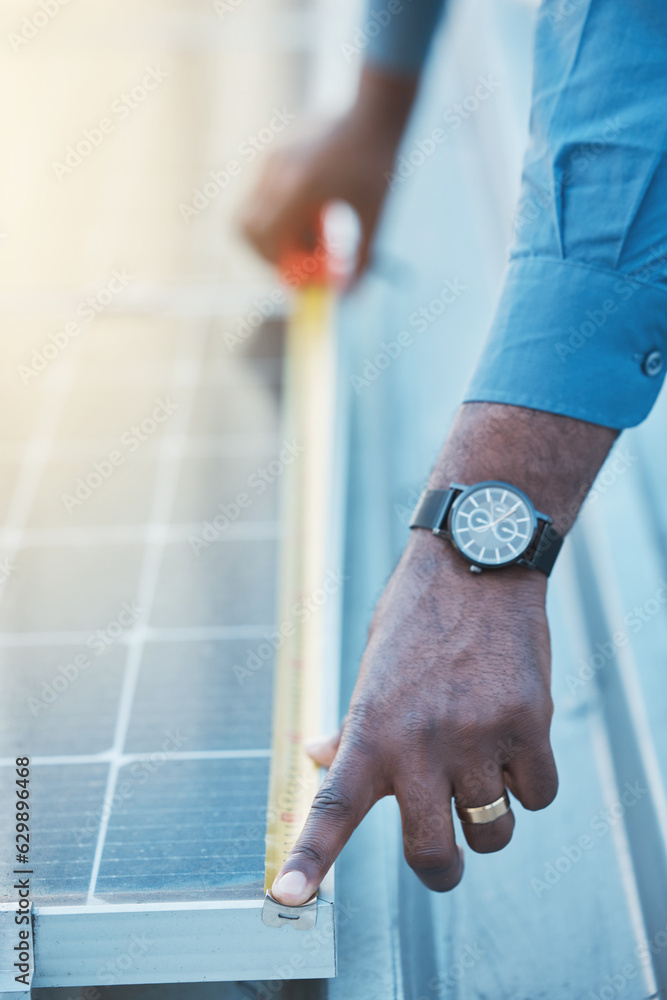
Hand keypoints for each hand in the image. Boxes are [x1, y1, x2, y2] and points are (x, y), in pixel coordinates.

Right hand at [240, 67, 416, 276]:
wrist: (377, 109)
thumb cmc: (379, 163)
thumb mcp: (374, 218)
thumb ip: (359, 261)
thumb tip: (345, 296)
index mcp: (300, 186)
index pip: (267, 240)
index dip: (280, 267)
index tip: (304, 279)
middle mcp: (277, 171)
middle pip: (247, 229)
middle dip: (269, 254)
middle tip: (298, 265)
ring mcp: (271, 158)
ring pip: (254, 212)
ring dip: (278, 232)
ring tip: (318, 229)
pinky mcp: (273, 151)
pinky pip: (264, 194)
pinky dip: (282, 212)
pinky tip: (317, 207)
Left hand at [270, 529, 557, 902]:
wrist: (477, 563)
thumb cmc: (418, 618)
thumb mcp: (372, 670)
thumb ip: (352, 727)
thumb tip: (318, 759)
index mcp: (370, 729)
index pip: (333, 807)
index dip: (311, 859)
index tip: (288, 897)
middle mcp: (420, 740)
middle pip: (433, 855)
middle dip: (443, 870)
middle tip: (448, 858)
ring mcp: (477, 734)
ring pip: (494, 831)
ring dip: (491, 816)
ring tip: (485, 767)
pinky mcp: (529, 723)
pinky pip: (539, 794)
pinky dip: (531, 781)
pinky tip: (518, 740)